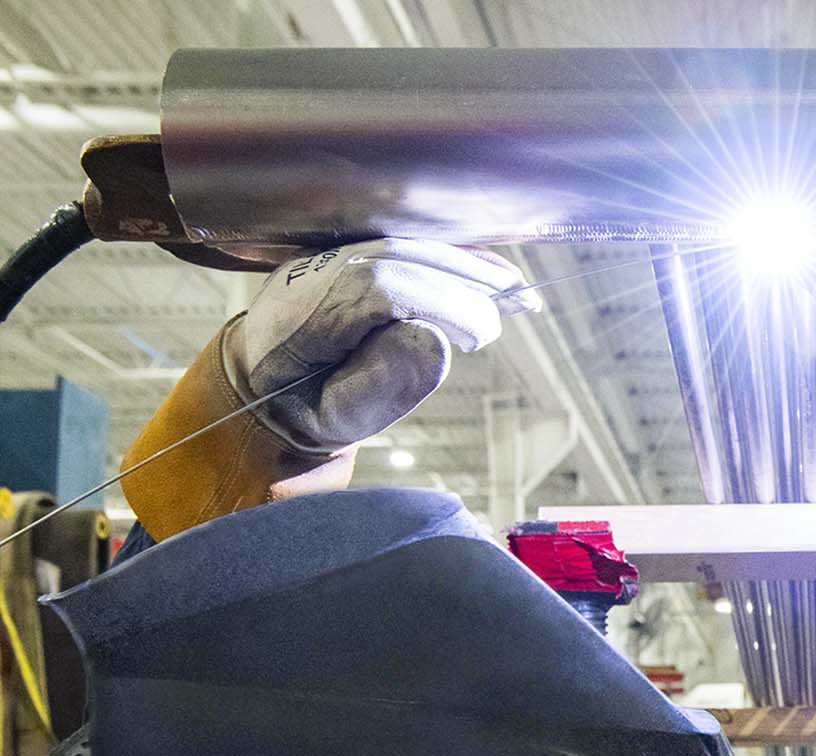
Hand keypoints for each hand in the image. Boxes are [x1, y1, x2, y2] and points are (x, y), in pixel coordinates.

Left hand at [226, 239, 538, 452]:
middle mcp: (311, 272)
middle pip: (401, 254)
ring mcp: (326, 256)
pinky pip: (401, 243)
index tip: (481, 339)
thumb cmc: (303, 408)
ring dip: (465, 261)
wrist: (261, 385)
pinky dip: (448, 255)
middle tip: (518, 307)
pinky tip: (487, 269)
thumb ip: (382, 383)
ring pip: (403, 242)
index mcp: (303, 314)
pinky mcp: (346, 253)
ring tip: (514, 288)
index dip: (443, 304)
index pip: (383, 287)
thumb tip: (437, 337)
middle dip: (465, 277)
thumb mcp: (338, 418)